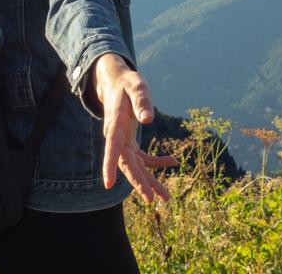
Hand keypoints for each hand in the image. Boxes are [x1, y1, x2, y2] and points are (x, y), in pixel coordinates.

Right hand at [90, 53, 178, 203]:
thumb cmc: (127, 84)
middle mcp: (117, 138)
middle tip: (150, 200)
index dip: (109, 166)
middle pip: (126, 164)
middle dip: (138, 182)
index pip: (112, 149)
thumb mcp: (137, 87)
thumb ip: (142, 102)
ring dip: (149, 181)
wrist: (118, 83)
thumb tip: (148, 119)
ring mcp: (124, 142)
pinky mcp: (130, 142)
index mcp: (115, 126)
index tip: (108, 184)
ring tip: (165, 198)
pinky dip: (157, 162)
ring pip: (135, 166)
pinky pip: (143, 157)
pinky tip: (173, 162)